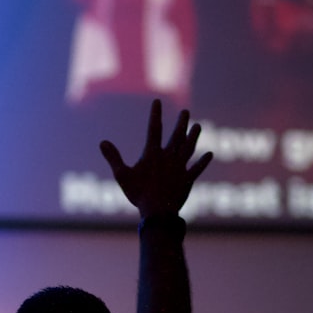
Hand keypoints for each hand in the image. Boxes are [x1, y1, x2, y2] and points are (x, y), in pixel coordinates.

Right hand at [99, 99, 211, 218]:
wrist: (158, 212)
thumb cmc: (138, 194)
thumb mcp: (122, 176)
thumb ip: (113, 158)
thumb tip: (102, 142)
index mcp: (153, 154)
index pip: (154, 129)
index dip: (155, 114)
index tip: (157, 101)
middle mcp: (169, 158)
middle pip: (177, 136)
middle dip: (181, 123)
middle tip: (186, 112)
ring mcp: (180, 168)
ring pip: (188, 149)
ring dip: (194, 137)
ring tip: (198, 127)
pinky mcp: (187, 180)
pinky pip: (197, 169)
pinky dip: (203, 162)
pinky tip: (209, 155)